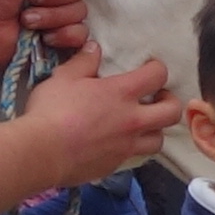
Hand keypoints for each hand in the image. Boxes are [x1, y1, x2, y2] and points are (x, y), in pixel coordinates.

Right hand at [14, 37, 182, 187]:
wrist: (42, 152)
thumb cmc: (52, 110)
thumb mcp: (64, 77)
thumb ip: (83, 62)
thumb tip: (94, 48)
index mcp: (122, 93)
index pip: (157, 75)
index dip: (157, 69)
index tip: (149, 69)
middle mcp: (132, 120)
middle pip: (172, 112)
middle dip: (170, 102)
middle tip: (156, 99)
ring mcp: (126, 146)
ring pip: (159, 140)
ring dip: (154, 129)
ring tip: (141, 124)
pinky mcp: (115, 165)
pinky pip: (135, 156)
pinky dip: (133, 148)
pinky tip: (118, 143)